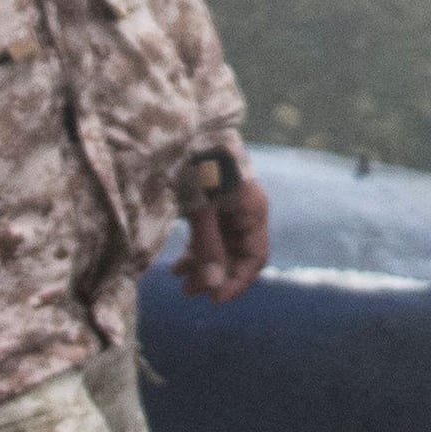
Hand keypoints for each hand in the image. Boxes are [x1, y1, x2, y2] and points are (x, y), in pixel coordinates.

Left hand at [174, 143, 269, 300]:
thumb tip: (212, 286)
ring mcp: (229, 209)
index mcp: (253, 212)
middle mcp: (245, 213)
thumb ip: (208, 247)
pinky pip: (209, 236)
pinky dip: (195, 251)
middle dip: (214, 276)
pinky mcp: (212, 205)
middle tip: (188, 292)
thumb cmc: (197, 165)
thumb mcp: (201, 209)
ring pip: (221, 248)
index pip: (254, 258)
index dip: (236, 282)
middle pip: (236, 256)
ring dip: (202, 266)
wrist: (186, 131)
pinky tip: (176, 265)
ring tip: (179, 282)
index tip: (214, 300)